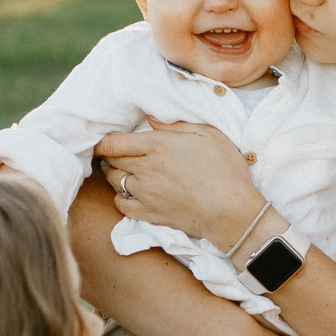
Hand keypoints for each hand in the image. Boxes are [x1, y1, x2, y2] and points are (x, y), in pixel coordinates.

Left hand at [97, 119, 262, 243]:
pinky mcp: (149, 215)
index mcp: (158, 146)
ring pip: (114, 182)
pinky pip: (121, 206)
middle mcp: (146, 169)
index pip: (113, 143)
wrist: (233, 212)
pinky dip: (122, 198)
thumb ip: (176, 125)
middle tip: (116, 153)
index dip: (103, 142)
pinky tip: (131, 194)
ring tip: (125, 171)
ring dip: (116, 175)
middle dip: (110, 156)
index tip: (103, 141)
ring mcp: (145, 194)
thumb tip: (151, 121)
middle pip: (111, 161)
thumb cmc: (226, 170)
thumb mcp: (208, 135)